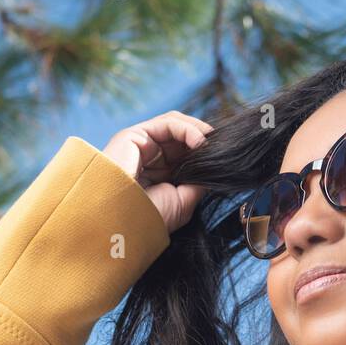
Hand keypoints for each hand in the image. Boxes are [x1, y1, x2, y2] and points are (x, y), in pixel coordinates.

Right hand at [102, 110, 212, 233]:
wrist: (123, 221)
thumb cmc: (149, 216)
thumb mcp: (182, 202)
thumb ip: (197, 183)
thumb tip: (213, 170)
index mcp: (157, 173)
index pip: (183, 151)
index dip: (202, 150)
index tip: (222, 156)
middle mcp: (148, 157)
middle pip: (180, 135)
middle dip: (202, 137)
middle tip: (220, 146)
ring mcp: (140, 144)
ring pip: (175, 124)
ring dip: (198, 131)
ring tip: (211, 143)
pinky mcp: (134, 134)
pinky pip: (167, 124)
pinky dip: (188, 129)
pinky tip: (200, 142)